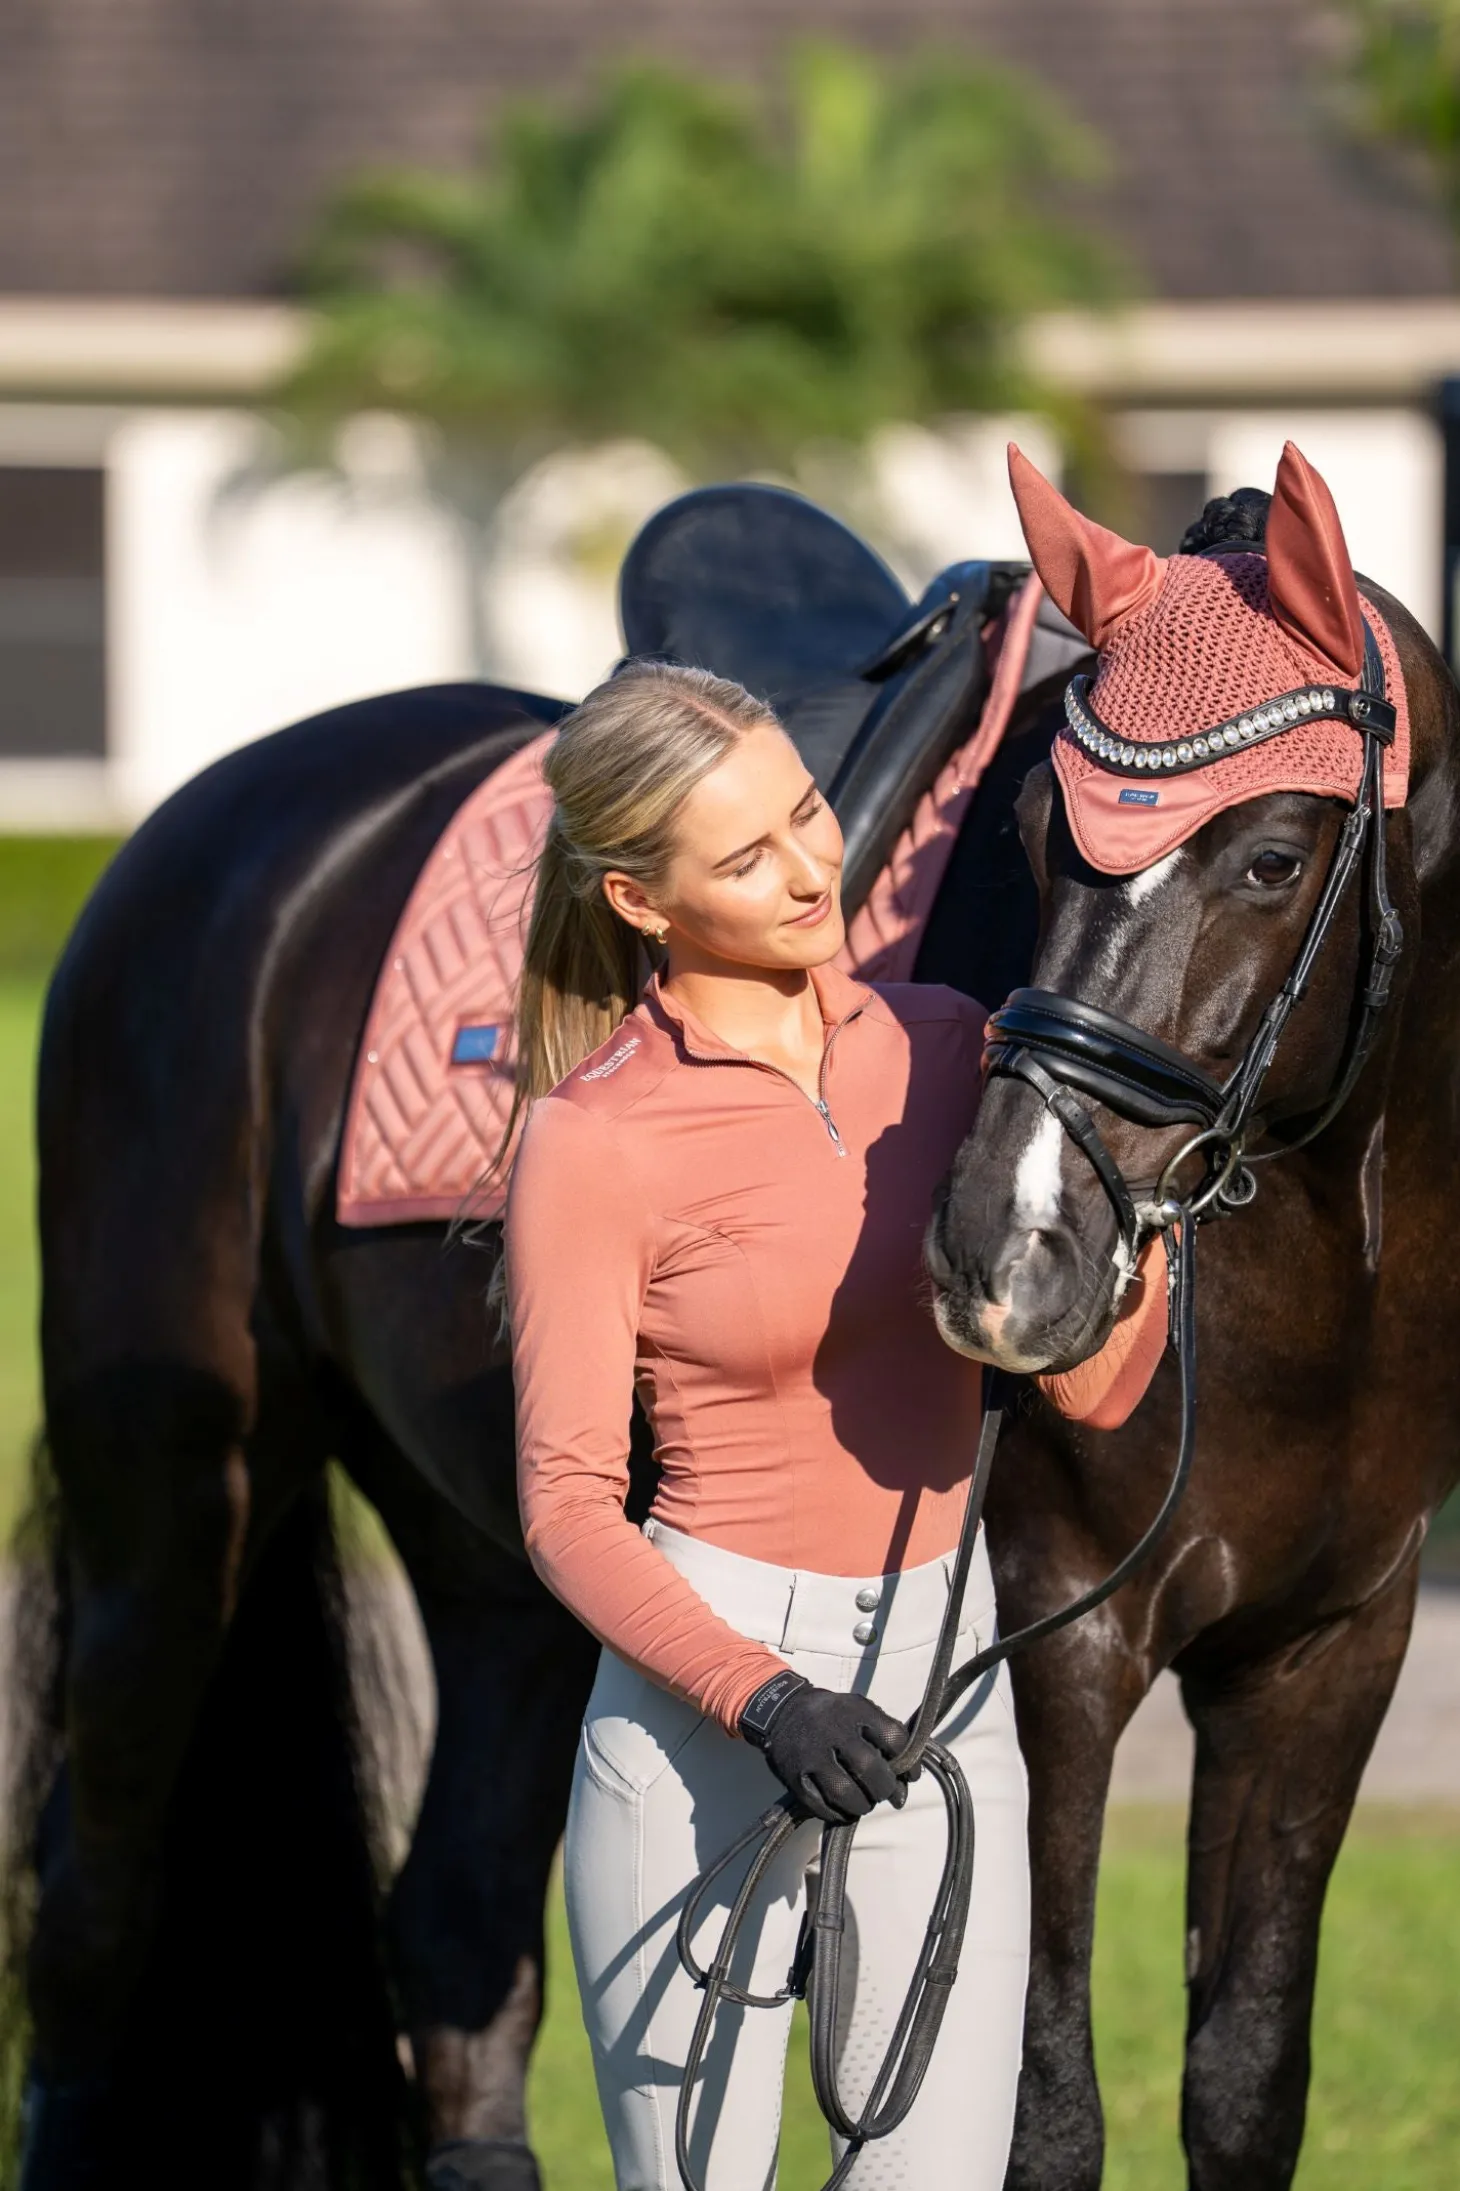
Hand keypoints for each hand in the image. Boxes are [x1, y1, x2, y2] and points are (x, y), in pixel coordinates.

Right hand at [741, 1678, 916, 1824]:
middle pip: (869, 1768)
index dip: (909, 1762)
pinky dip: (838, 1814)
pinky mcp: (795, 1777)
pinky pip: (821, 1806)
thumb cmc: (831, 1715)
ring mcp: (812, 1755)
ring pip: (844, 1792)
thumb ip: (883, 1734)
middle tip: (886, 1794)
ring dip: (862, 1805)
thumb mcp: (858, 1709)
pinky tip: (844, 1809)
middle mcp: (833, 1731)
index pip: (894, 1737)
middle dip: (885, 1788)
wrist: (782, 1710)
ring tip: (865, 1803)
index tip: (910, 1776)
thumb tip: (907, 1777)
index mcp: (855, 1710)